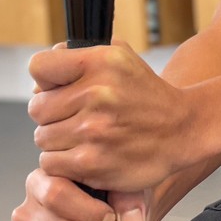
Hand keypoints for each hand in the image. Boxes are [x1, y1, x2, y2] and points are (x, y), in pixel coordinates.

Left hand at [28, 41, 196, 191]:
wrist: (183, 129)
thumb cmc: (146, 95)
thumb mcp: (119, 57)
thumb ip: (76, 56)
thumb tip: (39, 82)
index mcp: (100, 63)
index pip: (39, 67)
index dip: (47, 80)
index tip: (61, 89)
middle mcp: (96, 95)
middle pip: (37, 108)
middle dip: (53, 114)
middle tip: (79, 118)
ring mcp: (94, 132)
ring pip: (42, 138)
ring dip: (59, 141)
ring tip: (87, 138)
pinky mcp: (92, 164)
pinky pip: (52, 164)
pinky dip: (63, 163)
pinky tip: (86, 155)